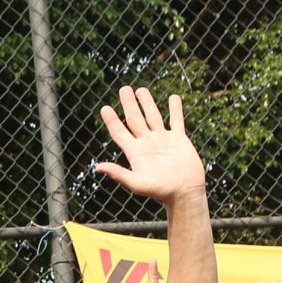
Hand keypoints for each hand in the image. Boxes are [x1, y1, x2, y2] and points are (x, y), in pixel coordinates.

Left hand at [93, 86, 204, 204]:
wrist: (184, 193)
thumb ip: (118, 173)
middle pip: (135, 119)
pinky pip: (176, 120)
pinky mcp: (179, 139)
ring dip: (147, 103)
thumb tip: (97, 167)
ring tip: (141, 89)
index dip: (112, 120)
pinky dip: (175, 109)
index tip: (105, 108)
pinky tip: (174, 97)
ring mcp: (163, 139)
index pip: (120, 132)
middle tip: (124, 89)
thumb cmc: (160, 191)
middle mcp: (147, 143)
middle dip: (129, 104)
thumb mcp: (137, 183)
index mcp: (135, 151)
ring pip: (153, 116)